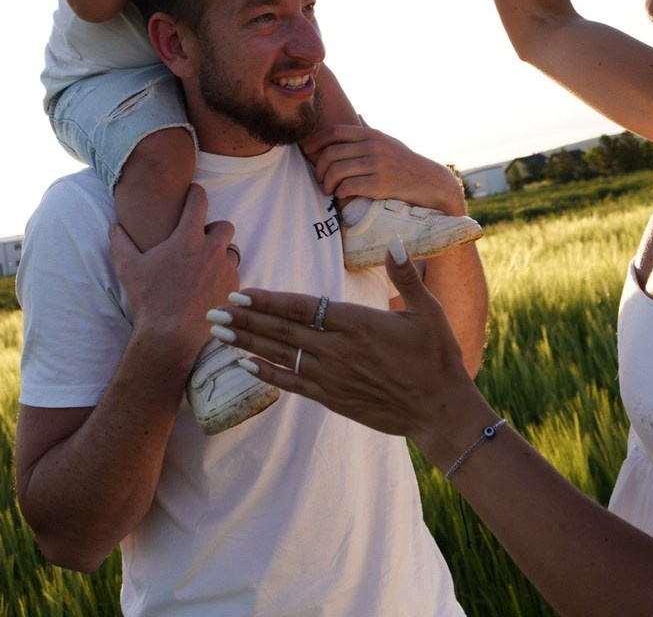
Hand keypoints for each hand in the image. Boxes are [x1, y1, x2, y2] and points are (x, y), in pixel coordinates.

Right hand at [108, 184, 238, 371]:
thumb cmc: (150, 300)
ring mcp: (225, 269)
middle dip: (214, 229)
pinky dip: (224, 276)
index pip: (199, 201)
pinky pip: (234, 274)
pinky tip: (209, 286)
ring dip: (221, 253)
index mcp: (188, 238)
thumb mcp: (129, 269)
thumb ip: (120, 243)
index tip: (194, 193)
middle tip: (200, 239)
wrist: (171, 335)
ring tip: (205, 265)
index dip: (196, 193)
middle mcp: (211, 249)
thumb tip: (113, 226)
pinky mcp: (232, 289)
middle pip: (225, 225)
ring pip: (232, 250)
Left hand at [206, 248, 478, 449]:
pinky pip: (292, 383)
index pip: (302, 308)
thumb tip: (395, 241)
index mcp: (357, 324)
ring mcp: (332, 377)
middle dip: (245, 319)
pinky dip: (267, 373)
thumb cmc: (436, 357)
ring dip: (247, 343)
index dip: (268, 300)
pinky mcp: (332, 398)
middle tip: (212, 310)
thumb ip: (406, 275)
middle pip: (282, 330)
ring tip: (218, 333)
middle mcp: (338, 350)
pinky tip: (244, 365)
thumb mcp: (428, 311)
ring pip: (281, 355)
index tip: (240, 293)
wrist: (440, 410)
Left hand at [303, 124, 466, 214]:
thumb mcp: (389, 141)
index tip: (306, 150)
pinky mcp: (380, 184)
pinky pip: (348, 186)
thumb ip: (370, 130)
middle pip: (331, 153)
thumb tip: (359, 116)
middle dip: (318, 167)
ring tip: (327, 189)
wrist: (428, 181)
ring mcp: (377, 165)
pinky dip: (339, 192)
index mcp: (372, 135)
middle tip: (318, 178)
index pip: (335, 132)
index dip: (316, 140)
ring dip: (326, 183)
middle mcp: (373, 147)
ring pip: (337, 170)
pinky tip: (341, 195)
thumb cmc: (404, 162)